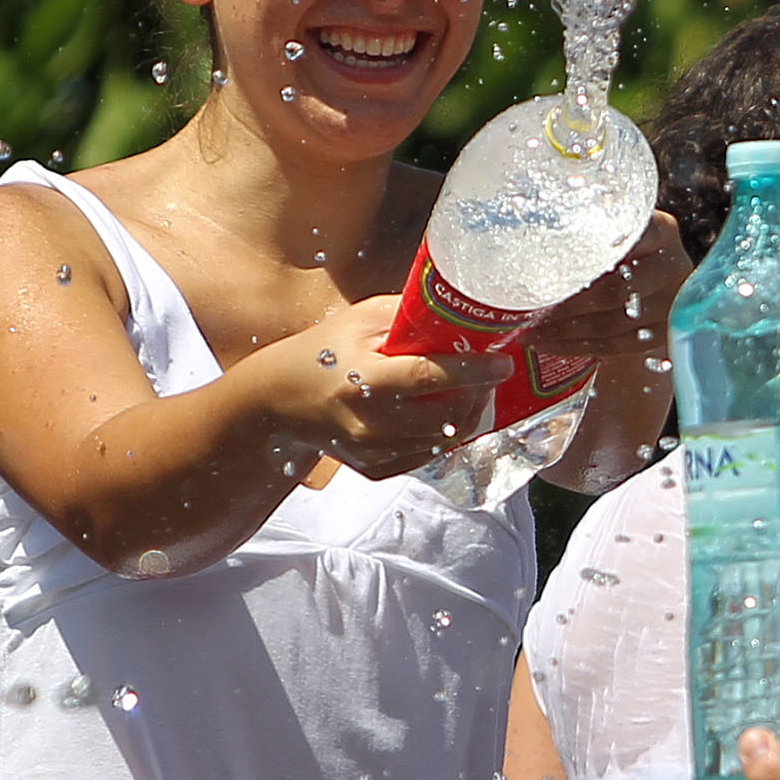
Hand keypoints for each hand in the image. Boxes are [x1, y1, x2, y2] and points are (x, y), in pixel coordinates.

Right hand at [273, 294, 509, 480]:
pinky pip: (425, 455)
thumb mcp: (359, 321)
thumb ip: (408, 316)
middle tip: (488, 374)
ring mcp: (372, 452)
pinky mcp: (374, 469)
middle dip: (477, 395)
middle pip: (446, 416)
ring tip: (467, 390)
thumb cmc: (320, 352)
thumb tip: (459, 310)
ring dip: (463, 415)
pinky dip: (440, 434)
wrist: (276, 401)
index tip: (503, 361)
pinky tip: (439, 412)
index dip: (474, 370)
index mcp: (364, 381)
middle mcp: (369, 424)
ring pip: (442, 440)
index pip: (432, 378)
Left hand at [521, 212, 687, 371]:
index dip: (593, 250)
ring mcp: (670, 306)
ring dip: (564, 330)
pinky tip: (547, 344)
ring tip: (529, 330)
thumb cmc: (632, 253)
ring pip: (610, 322)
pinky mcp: (660, 336)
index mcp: (662, 232)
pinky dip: (576, 347)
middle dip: (564, 304)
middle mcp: (671, 268)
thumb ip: (593, 234)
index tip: (550, 258)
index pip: (630, 236)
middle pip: (613, 289)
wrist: (665, 287)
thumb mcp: (622, 233)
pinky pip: (613, 346)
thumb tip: (534, 241)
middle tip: (527, 308)